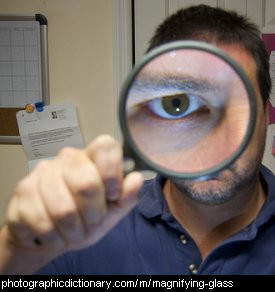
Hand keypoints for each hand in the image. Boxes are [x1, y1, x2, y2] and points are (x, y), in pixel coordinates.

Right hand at [1, 135, 142, 271]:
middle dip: (93, 213)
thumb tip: (136, 178)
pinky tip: (54, 233)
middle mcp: (66, 159)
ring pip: (63, 210)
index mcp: (91, 158)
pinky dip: (53, 237)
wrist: (50, 233)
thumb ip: (126, 196)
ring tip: (73, 231)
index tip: (112, 194)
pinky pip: (41, 222)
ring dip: (73, 231)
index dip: (112, 172)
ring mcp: (42, 172)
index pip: (105, 145)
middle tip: (92, 220)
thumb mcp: (111, 211)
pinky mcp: (22, 191)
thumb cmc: (84, 218)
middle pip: (87, 183)